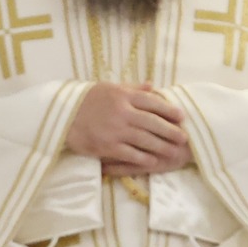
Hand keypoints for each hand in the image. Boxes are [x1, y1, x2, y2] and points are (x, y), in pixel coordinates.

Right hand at [66, 82, 190, 174]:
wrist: (63, 116)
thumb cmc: (87, 100)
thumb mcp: (109, 88)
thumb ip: (132, 88)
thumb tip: (152, 85)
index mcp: (123, 95)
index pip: (152, 102)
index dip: (169, 109)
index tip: (181, 116)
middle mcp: (122, 112)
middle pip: (153, 122)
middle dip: (171, 130)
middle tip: (184, 137)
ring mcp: (115, 130)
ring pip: (145, 139)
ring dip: (162, 146)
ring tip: (174, 151)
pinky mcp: (107, 146)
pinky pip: (130, 153)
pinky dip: (143, 158)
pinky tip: (153, 161)